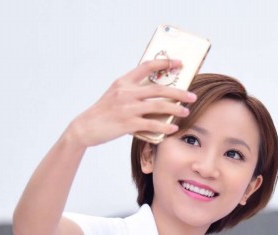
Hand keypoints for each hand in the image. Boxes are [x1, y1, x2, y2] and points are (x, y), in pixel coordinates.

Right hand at [64, 59, 195, 146]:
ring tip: (186, 112)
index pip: (147, 66)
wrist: (85, 127)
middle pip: (159, 89)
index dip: (164, 63)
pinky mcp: (127, 123)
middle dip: (178, 92)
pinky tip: (173, 127)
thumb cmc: (104, 111)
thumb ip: (133, 90)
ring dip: (175, 109)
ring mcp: (127, 108)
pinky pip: (151, 124)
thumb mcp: (115, 94)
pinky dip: (164, 126)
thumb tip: (157, 92)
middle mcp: (126, 92)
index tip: (179, 63)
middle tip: (192, 96)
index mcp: (124, 82)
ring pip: (158, 106)